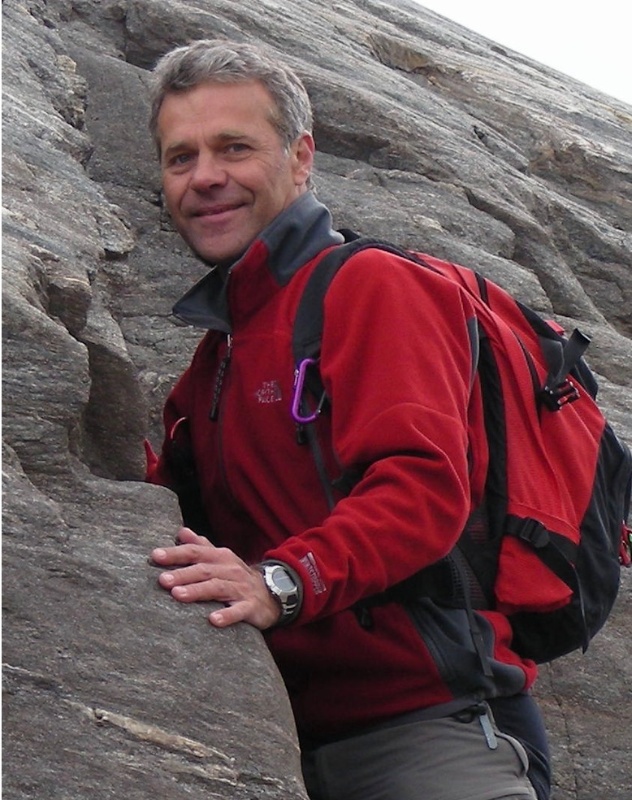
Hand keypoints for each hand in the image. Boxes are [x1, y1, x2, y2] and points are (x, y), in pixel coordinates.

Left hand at [150, 527, 280, 629]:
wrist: (273, 593)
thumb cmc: (237, 576)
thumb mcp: (221, 558)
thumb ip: (200, 545)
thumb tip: (181, 531)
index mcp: (220, 557)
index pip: (195, 552)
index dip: (175, 553)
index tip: (155, 556)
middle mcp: (230, 569)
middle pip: (204, 570)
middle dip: (182, 574)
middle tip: (162, 580)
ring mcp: (241, 588)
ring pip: (217, 588)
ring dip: (198, 591)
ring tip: (178, 596)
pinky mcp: (250, 606)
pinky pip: (238, 611)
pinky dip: (226, 615)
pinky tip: (213, 620)